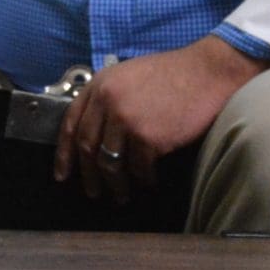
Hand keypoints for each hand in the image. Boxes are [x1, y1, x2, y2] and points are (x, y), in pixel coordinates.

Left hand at [54, 37, 269, 201]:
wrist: (206, 72)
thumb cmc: (171, 74)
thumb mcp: (128, 75)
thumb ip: (108, 98)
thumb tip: (97, 131)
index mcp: (99, 85)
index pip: (71, 124)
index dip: (64, 154)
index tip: (62, 175)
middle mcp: (107, 102)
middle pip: (88, 147)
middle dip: (88, 175)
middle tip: (93, 193)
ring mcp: (127, 120)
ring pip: (111, 163)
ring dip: (116, 185)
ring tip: (121, 196)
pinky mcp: (149, 137)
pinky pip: (139, 168)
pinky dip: (144, 180)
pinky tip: (149, 183)